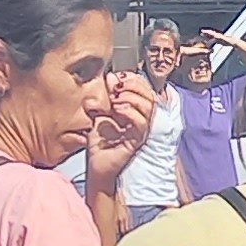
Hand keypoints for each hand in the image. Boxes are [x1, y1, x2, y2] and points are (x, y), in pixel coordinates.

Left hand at [86, 75, 160, 195]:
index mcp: (136, 112)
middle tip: (117, 86)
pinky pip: (141, 123)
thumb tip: (111, 77)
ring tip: (115, 98)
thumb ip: (106, 97)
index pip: (144, 89)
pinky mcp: (137, 141)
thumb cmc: (99, 144)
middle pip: (149, 95)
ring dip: (131, 97)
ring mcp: (141, 131)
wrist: (97, 168)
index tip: (118, 77)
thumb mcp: (100, 114)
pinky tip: (116, 110)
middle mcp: (142, 121)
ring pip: (148, 107)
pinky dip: (129, 112)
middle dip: (133, 85)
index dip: (133, 79)